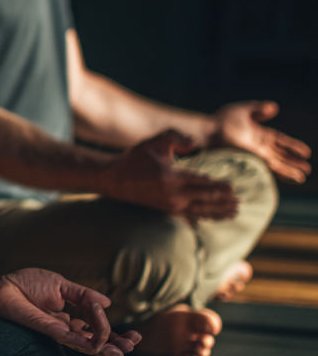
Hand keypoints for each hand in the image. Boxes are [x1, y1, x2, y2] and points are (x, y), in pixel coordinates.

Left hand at [0, 268, 139, 355]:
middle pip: (95, 340)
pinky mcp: (48, 330)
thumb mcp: (61, 285)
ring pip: (86, 345)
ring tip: (123, 352)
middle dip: (115, 343)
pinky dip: (83, 342)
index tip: (106, 308)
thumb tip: (107, 302)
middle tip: (133, 344)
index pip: (96, 323)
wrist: (4, 287)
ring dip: (105, 348)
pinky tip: (97, 346)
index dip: (106, 321)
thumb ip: (83, 295)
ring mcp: (58, 330)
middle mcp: (67, 327)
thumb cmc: (27, 284)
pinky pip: (68, 339)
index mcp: (71, 315)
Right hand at [100, 130, 238, 219]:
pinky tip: (214, 218)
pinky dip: (205, 217)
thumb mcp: (154, 142)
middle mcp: (173, 194)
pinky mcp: (166, 210)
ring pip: (200, 210)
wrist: (114, 179)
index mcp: (172, 177)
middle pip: (205, 199)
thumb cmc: (135, 158)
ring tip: (234, 213)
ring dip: (218, 212)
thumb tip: (196, 142)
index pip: (202, 182)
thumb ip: (176, 137)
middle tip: (240, 202)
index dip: (219, 186)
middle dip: (224, 201)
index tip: (234, 188)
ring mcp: (170, 204)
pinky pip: (191, 216)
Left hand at [211, 101, 310, 182]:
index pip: (280, 141)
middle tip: (307, 169)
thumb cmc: (221, 120)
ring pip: (278, 163)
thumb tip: (274, 107)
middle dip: (294, 162)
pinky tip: (291, 177)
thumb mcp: (243, 111)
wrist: (208, 130)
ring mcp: (256, 154)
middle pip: (281, 155)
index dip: (293, 146)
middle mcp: (259, 146)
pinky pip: (271, 167)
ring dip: (290, 170)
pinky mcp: (253, 159)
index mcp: (259, 134)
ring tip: (302, 176)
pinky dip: (281, 172)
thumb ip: (258, 109)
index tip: (306, 152)